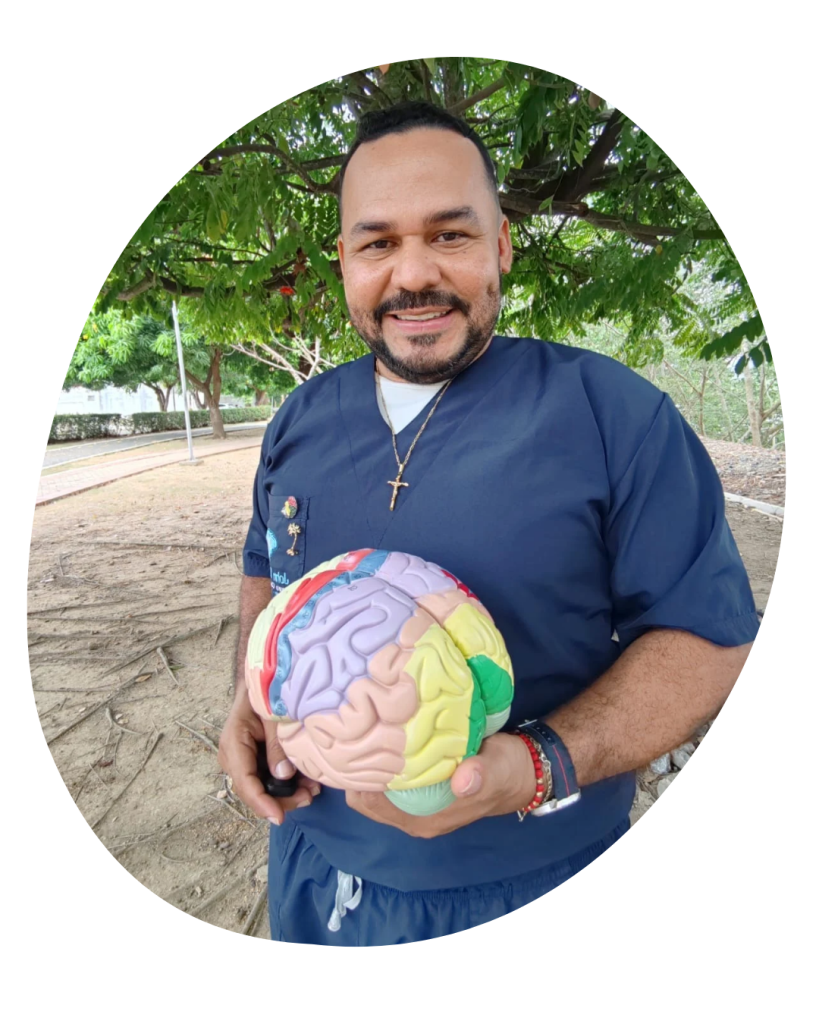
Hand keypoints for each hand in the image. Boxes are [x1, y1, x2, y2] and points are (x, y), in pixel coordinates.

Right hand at [218, 690, 319, 825]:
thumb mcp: (274, 716)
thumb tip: (283, 776)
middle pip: (253, 792)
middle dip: (281, 801)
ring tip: (312, 789)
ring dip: (286, 795)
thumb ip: (277, 745)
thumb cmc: (267, 693)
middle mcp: (232, 757)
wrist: (261, 681)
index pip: (244, 781)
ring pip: (261, 790)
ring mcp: (241, 761)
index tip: (279, 817)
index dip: (261, 802)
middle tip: (310, 796)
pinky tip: (305, 782)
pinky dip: (285, 785)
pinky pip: (266, 780)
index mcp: (234, 743)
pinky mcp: (253, 762)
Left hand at [345, 732, 534, 837]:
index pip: (369, 801)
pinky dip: (384, 756)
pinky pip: (389, 774)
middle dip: (358, 764)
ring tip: (369, 724)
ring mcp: (415, 800)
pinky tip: (386, 729)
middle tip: (358, 725)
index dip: (358, 773)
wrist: (523, 772)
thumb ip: (480, 776)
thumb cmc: (507, 773)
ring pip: (374, 782)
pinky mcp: (421, 784)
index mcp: (423, 818)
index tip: (354, 739)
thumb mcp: (498, 770)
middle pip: (364, 792)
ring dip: (370, 759)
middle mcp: (413, 814)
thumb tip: (462, 781)